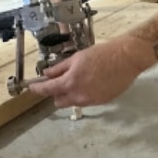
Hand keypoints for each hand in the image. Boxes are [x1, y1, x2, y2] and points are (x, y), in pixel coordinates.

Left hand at [28, 36, 151, 107]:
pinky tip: (93, 82)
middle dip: (57, 93)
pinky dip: (84, 94)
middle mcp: (78, 96)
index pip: (47, 90)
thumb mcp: (77, 58)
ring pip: (73, 102)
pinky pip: (86, 101)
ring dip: (70, 94)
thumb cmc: (101, 54)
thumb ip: (60, 68)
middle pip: (58, 102)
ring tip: (80, 80)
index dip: (37, 89)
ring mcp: (91, 101)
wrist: (125, 59)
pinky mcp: (101, 102)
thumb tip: (47, 74)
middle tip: (61, 80)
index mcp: (70, 82)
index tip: (32, 88)